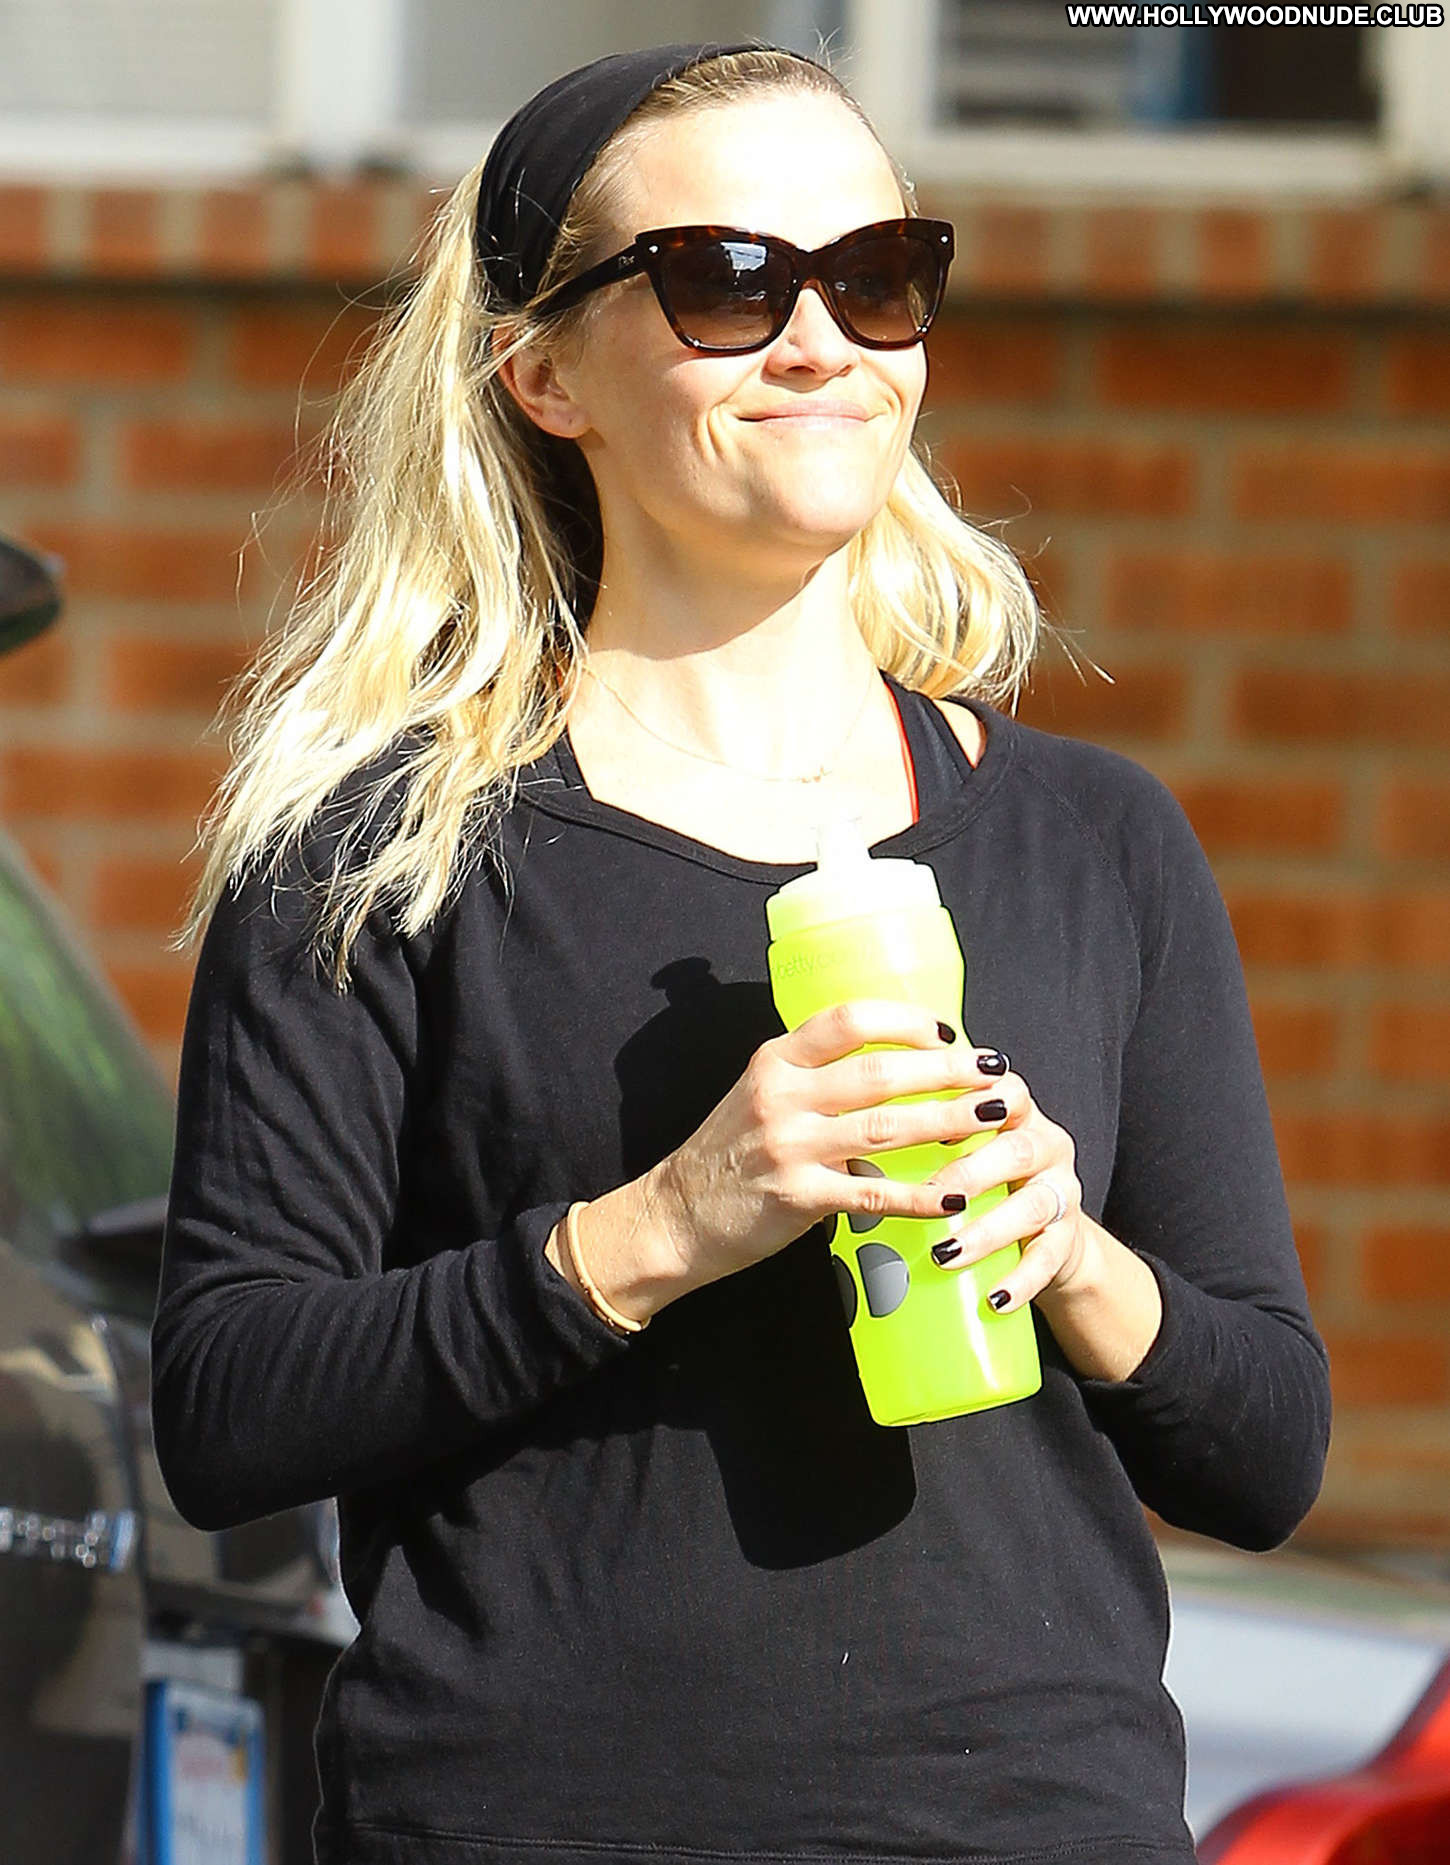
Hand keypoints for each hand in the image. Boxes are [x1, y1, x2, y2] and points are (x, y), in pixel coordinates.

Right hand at [650, 999, 999, 1296]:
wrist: (676, 1214)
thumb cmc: (730, 1153)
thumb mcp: (760, 1094)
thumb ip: (813, 1077)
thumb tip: (894, 1065)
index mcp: (775, 1060)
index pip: (848, 1020)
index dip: (906, 1021)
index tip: (948, 1032)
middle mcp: (781, 1096)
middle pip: (881, 1072)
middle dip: (948, 1071)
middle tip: (996, 1072)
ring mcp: (789, 1147)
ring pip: (886, 1127)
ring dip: (948, 1122)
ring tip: (994, 1119)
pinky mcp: (798, 1199)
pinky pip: (873, 1194)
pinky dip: (919, 1196)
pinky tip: (954, 1198)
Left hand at [922, 1057, 1088, 1312]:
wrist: (1046, 1232)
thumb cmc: (987, 1179)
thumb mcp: (965, 1145)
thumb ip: (923, 1129)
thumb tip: (845, 1132)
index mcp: (1017, 1114)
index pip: (1004, 1090)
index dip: (972, 1099)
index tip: (928, 1110)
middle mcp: (1046, 1146)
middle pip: (1018, 1149)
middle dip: (972, 1172)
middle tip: (930, 1193)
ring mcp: (1061, 1193)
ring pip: (1032, 1207)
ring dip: (987, 1233)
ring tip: (945, 1254)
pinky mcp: (1068, 1239)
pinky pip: (1048, 1260)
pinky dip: (1021, 1281)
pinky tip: (994, 1300)